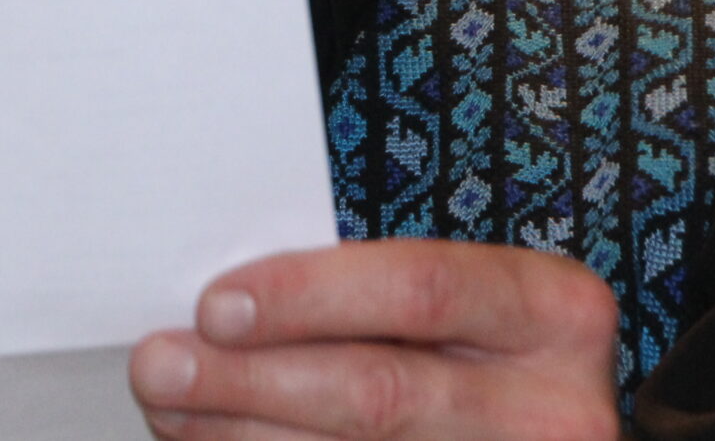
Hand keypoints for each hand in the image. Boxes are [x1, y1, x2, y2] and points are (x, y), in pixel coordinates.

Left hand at [129, 240, 619, 440]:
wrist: (542, 432)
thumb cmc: (482, 348)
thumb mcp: (465, 303)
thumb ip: (370, 288)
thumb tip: (224, 305)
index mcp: (553, 312)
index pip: (421, 289)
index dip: (308, 297)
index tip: (216, 305)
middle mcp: (552, 407)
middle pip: (380, 391)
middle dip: (251, 378)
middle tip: (161, 364)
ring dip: (242, 436)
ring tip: (170, 410)